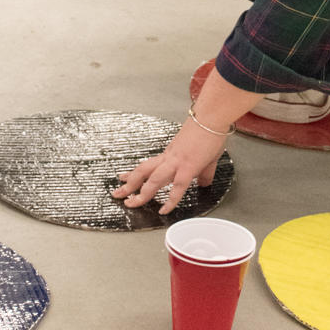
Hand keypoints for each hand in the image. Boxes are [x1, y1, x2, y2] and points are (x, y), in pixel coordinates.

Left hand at [112, 118, 227, 215]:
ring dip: (141, 193)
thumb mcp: (205, 154)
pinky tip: (164, 210)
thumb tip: (204, 183)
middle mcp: (170, 158)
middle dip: (129, 184)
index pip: (148, 165)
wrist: (212, 119)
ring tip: (131, 203)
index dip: (134, 173)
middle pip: (143, 172)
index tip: (123, 178)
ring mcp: (177, 162)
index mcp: (171, 154)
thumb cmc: (210, 131)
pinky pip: (177, 187)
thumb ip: (204, 172)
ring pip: (153, 179)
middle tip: (118, 194)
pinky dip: (170, 201)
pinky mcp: (188, 167)